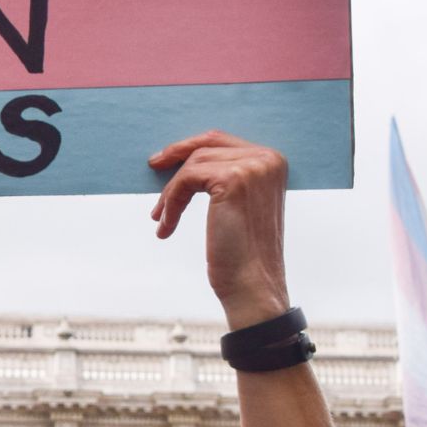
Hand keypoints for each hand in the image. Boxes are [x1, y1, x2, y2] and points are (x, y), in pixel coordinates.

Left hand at [148, 131, 290, 328]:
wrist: (253, 285)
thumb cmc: (244, 254)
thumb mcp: (240, 206)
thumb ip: (227, 178)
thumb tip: (187, 161)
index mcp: (273, 162)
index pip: (222, 141)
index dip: (190, 147)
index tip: (166, 160)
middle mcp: (268, 159)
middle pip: (206, 146)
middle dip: (176, 158)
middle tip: (153, 166)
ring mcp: (253, 167)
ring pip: (192, 164)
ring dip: (171, 193)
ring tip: (161, 219)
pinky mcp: (233, 179)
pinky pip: (186, 180)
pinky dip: (171, 202)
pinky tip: (166, 226)